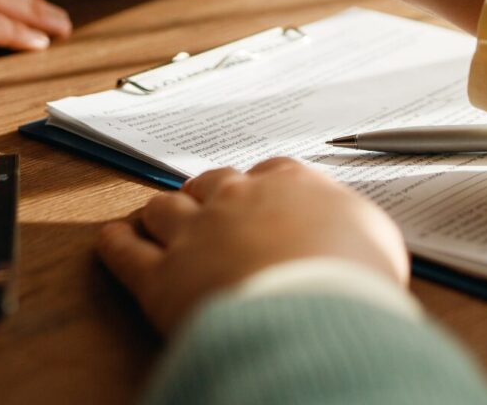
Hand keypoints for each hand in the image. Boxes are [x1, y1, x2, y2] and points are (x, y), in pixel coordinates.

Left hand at [98, 157, 407, 336]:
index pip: (270, 172)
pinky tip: (109, 238)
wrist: (315, 313)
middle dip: (208, 192)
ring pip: (165, 208)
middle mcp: (237, 198)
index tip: (260, 194)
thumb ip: (356, 224)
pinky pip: (127, 254)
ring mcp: (194, 234)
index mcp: (290, 184)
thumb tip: (352, 232)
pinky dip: (115, 244)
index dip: (261, 185)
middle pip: (212, 182)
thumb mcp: (377, 238)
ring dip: (161, 211)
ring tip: (156, 215)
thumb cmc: (354, 276)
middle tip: (206, 204)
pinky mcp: (160, 279)